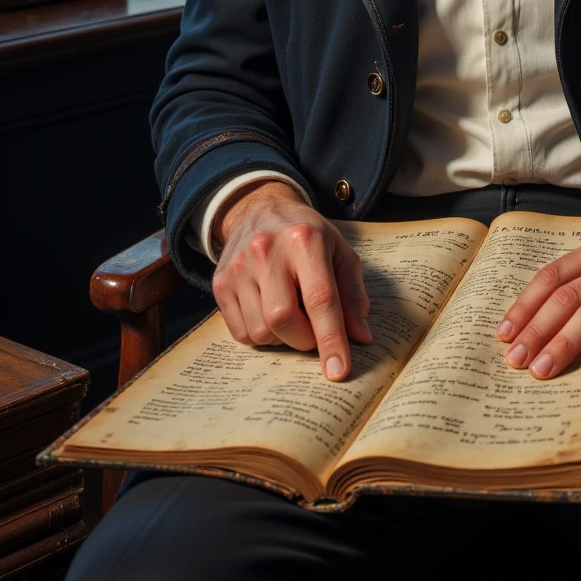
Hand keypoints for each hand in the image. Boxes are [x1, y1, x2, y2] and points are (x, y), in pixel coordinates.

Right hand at [210, 181, 370, 379]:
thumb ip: (353, 295)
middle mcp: (266, 250)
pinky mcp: (219, 282)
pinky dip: (260, 334)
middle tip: (314, 331)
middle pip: (283, 319)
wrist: (261, 209)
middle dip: (304, 339)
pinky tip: (268, 311)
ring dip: (282, 337)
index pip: (320, 299)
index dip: (331, 339)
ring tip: (291, 313)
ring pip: (260, 331)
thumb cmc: (308, 235)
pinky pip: (240, 332)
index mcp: (305, 240)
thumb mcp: (341, 253)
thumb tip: (360, 337)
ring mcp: (238, 267)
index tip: (338, 371)